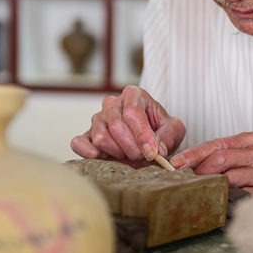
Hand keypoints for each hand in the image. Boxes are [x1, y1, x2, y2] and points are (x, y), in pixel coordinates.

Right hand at [70, 86, 185, 165]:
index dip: (142, 136)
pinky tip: (104, 158)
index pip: (132, 113)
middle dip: (133, 148)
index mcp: (133, 95)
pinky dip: (89, 153)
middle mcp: (112, 103)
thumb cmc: (159, 131)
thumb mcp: (174, 130)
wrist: (146, 141)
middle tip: (143, 156)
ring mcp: (97, 118)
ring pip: (101, 138)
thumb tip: (157, 149)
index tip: (152, 153)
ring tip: (129, 154)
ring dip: (118, 153)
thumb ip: (169, 136)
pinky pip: (79, 143)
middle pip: (117, 127)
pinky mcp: (86, 135)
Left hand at [170, 132, 252, 193]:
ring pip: (229, 174)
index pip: (218, 143)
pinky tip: (217, 200)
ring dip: (208, 183)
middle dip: (196, 167)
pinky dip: (227, 196)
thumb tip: (200, 166)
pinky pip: (243, 192)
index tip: (176, 162)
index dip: (194, 152)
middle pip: (220, 156)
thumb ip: (234, 157)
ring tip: (195, 189)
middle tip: (180, 177)